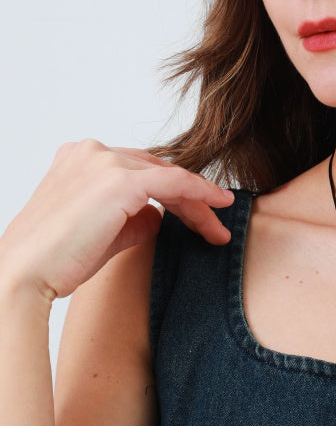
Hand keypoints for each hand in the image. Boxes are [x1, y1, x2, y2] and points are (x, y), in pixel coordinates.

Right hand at [0, 140, 235, 300]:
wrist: (26, 273)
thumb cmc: (55, 260)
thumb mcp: (101, 231)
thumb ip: (132, 218)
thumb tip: (160, 217)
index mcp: (79, 158)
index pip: (138, 170)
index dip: (171, 192)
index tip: (196, 214)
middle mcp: (91, 152)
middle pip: (157, 170)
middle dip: (190, 199)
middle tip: (214, 226)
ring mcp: (105, 162)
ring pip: (169, 177)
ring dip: (198, 203)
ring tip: (218, 230)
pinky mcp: (120, 181)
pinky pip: (175, 183)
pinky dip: (200, 193)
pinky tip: (219, 206)